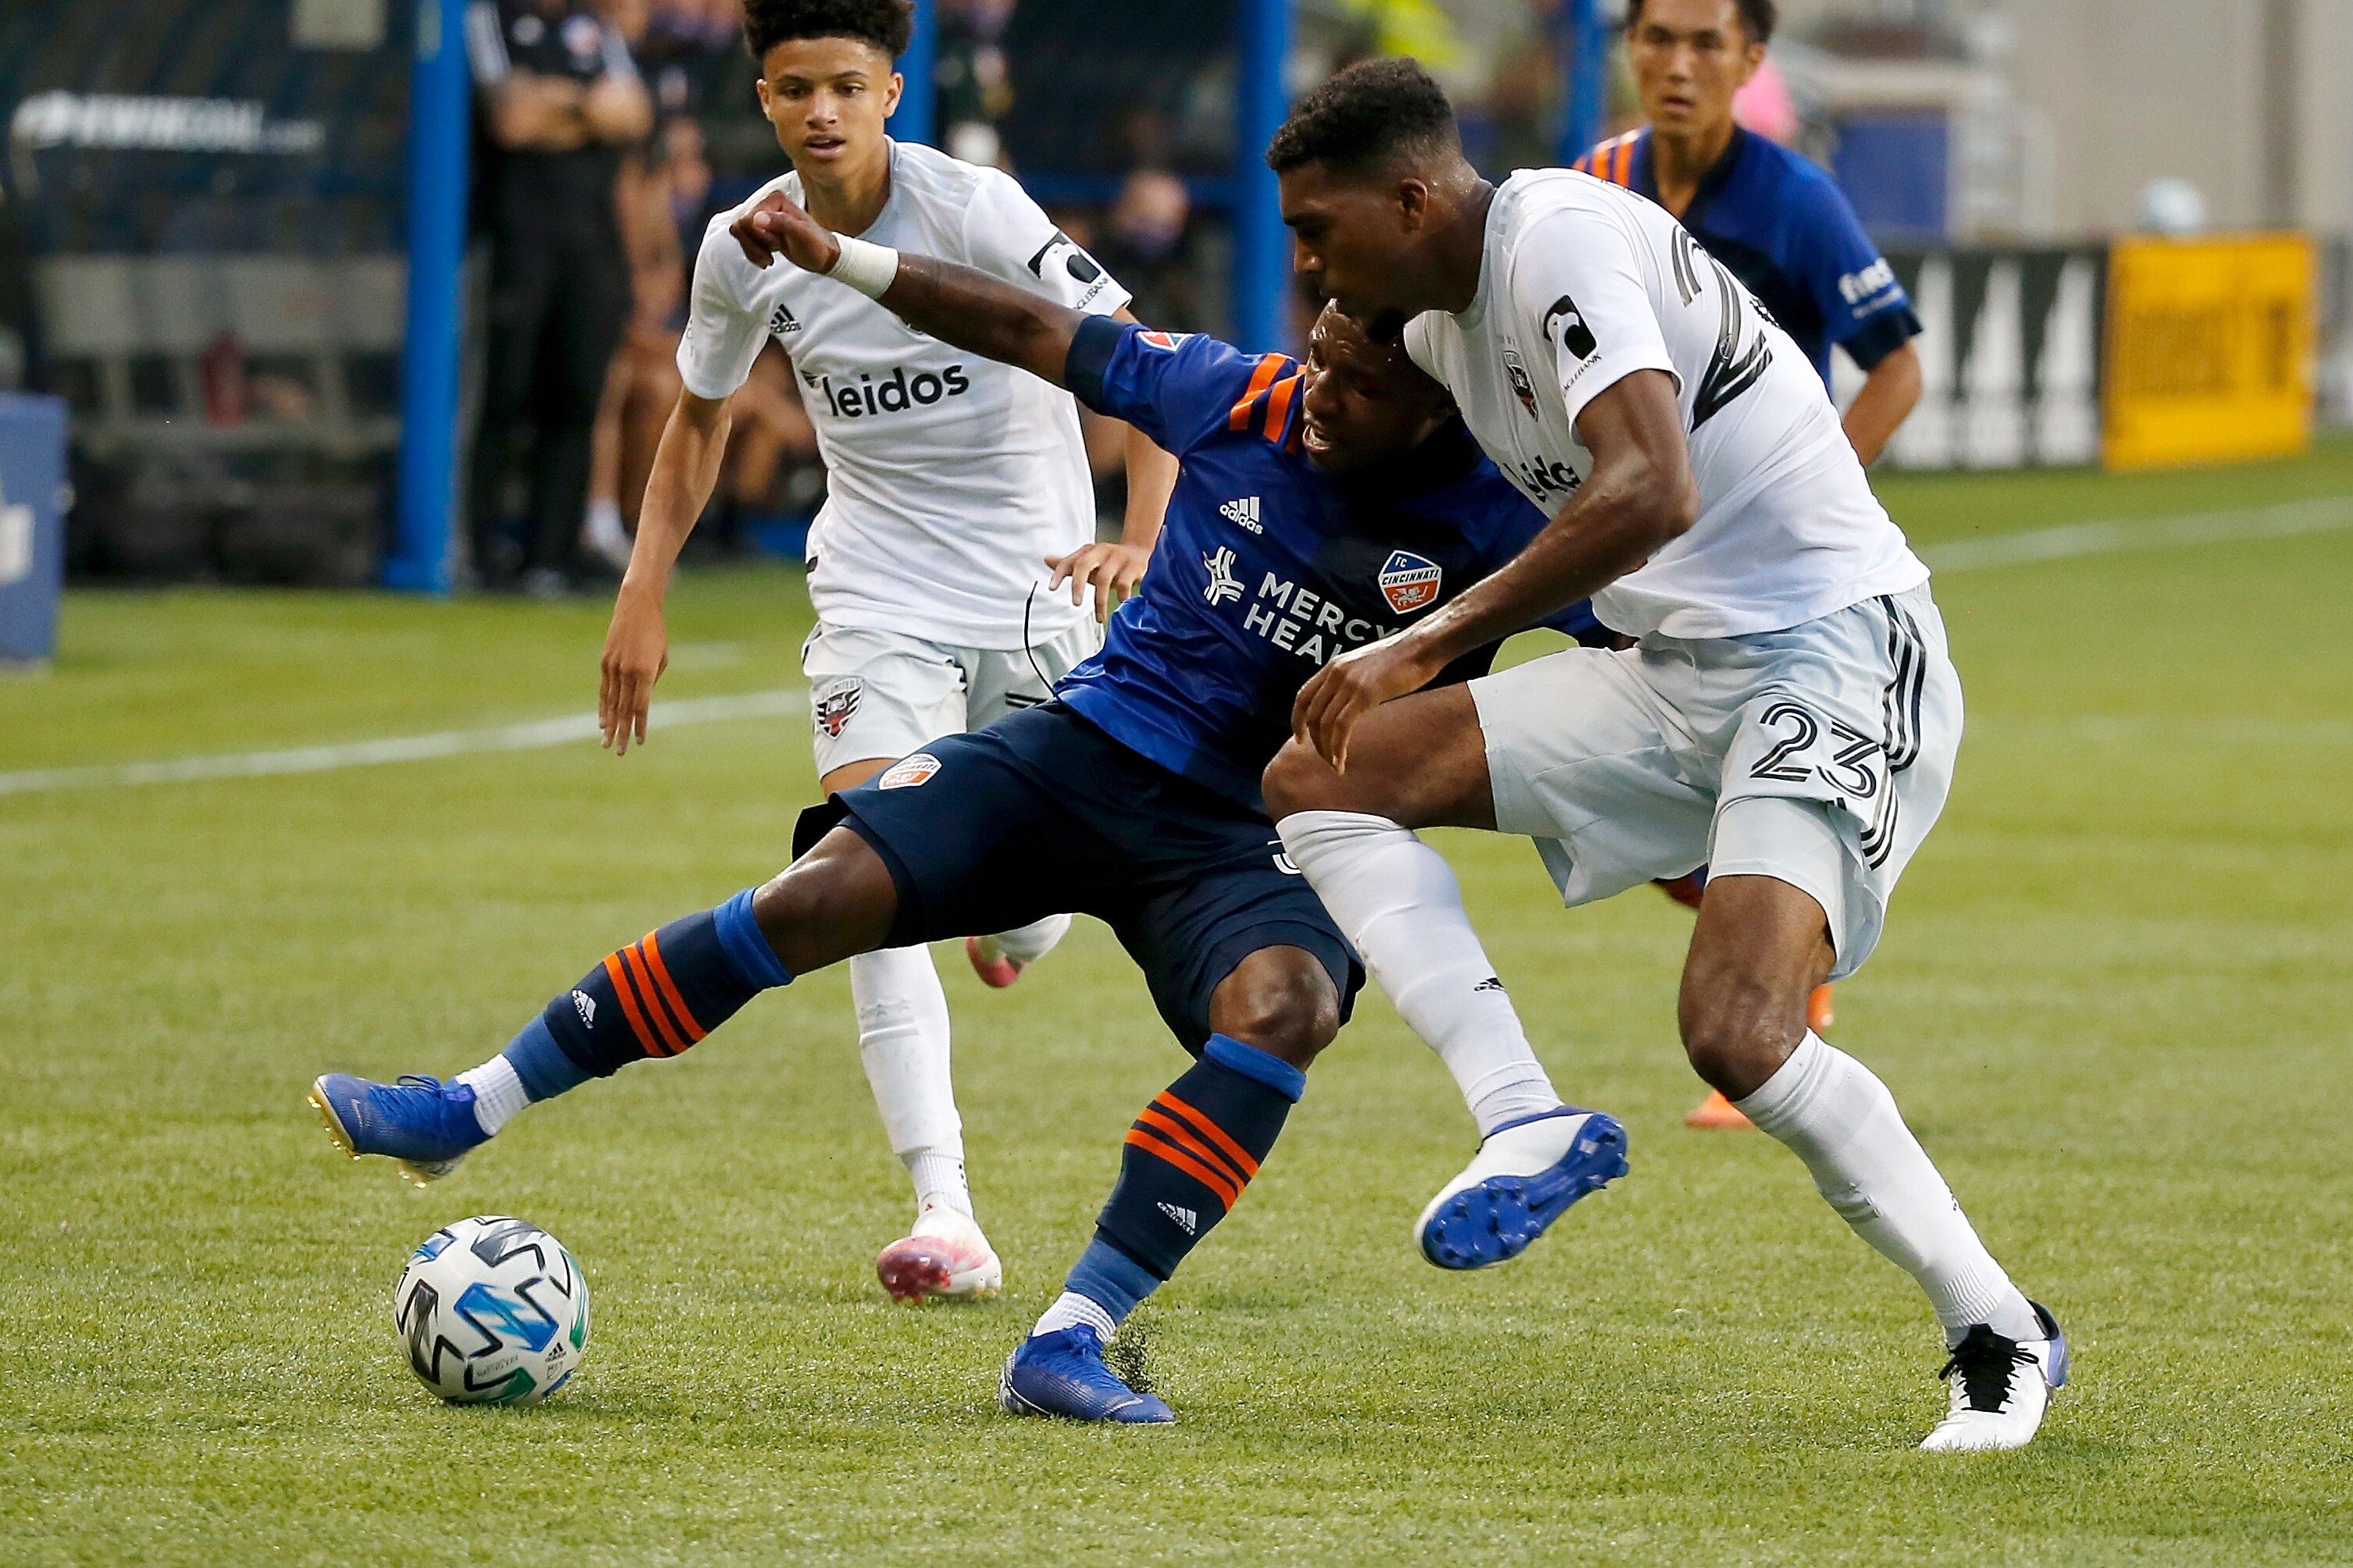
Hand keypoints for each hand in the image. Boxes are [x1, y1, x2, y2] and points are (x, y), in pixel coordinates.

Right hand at [599, 584, 669, 754]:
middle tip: (619, 752)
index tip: (639, 742)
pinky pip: (604, 690)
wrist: (636, 607)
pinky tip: (602, 721)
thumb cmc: (656, 633)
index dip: (640, 725)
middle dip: (622, 733)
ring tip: (606, 743)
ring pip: (611, 702)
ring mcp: (614, 667)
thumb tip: (640, 701)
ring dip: (609, 725)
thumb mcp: (662, 658)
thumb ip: (652, 681)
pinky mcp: (605, 662)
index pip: (641, 706)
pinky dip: (603, 707)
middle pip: (624, 709)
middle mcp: (628, 672)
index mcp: (646, 672)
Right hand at [731, 194, 839, 273]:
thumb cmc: (817, 245)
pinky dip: (753, 253)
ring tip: (769, 259)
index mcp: (776, 199)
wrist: (824, 256)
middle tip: (773, 252)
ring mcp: (764, 216)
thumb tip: (757, 219)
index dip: (760, 236)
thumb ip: (781, 223)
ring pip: (740, 233)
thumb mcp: (802, 234)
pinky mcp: (762, 229)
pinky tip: (767, 259)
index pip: (749, 219)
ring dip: (753, 250)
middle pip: (741, 226)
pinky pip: (744, 239)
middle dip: (755, 245)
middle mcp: (768, 204)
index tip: (777, 243)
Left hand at [1045, 542, 1149, 622]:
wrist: (1141, 553)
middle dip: (1078, 585)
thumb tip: (1047, 559)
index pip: (1070, 561)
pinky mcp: (1134, 565)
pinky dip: (1121, 596)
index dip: (1059, 574)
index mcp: (1089, 551)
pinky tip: (1121, 603)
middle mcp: (1102, 551)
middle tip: (1076, 604)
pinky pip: (1124, 583)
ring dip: (1100, 601)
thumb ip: (1070, 564)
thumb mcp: (1090, 563)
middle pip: (1084, 565)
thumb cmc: (1112, 562)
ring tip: (1100, 618)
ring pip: (1104, 578)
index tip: (1052, 589)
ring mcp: (1118, 557)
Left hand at [1289, 633, 1447, 772]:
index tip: (1301, 739)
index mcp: (1334, 666)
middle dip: (1315, 741)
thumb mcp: (1368, 665)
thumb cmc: (1405, 657)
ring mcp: (1349, 683)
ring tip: (1336, 765)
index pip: (1303, 696)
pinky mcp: (1365, 694)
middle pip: (1312, 715)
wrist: (1424, 645)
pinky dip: (1338, 748)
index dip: (1297, 720)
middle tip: (1326, 758)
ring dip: (1327, 750)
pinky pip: (1342, 727)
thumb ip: (1354, 681)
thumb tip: (1352, 701)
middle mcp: (1336, 673)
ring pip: (1324, 724)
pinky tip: (1341, 762)